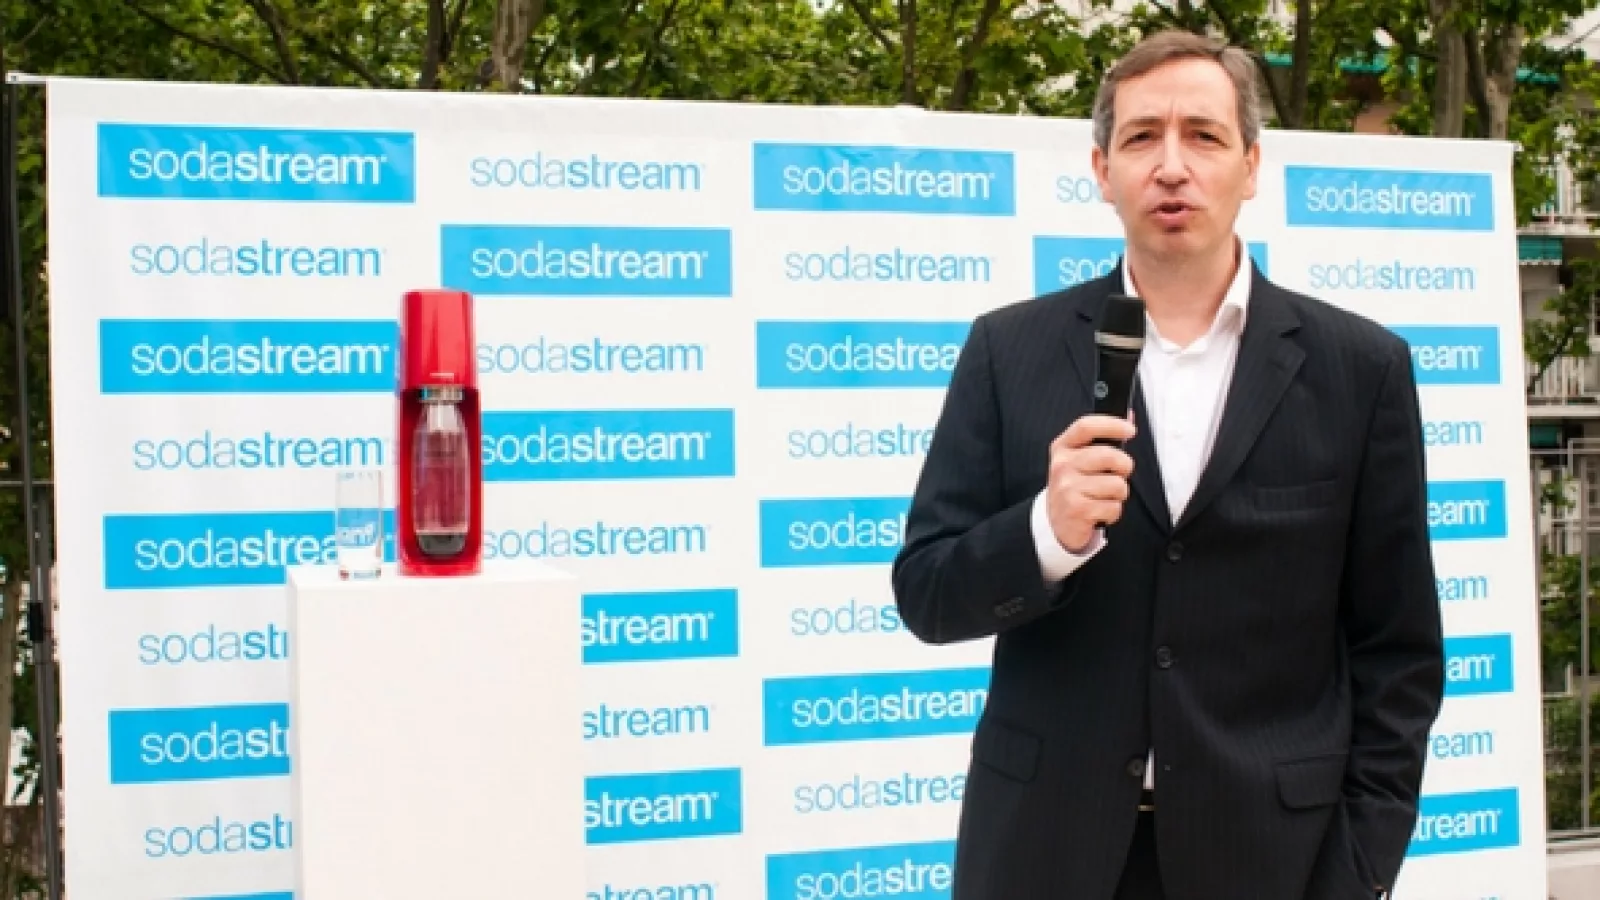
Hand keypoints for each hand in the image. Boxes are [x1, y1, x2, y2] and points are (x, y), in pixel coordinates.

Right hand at [1046, 414, 1135, 552]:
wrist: (1057, 522)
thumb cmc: (1076, 487)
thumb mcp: (1081, 459)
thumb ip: (1103, 438)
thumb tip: (1129, 416)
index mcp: (1063, 448)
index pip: (1086, 426)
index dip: (1111, 424)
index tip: (1130, 429)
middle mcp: (1062, 465)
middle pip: (1109, 456)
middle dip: (1124, 467)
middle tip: (1119, 474)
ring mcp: (1068, 487)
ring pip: (1117, 484)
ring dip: (1118, 494)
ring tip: (1104, 497)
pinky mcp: (1077, 510)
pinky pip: (1114, 507)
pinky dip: (1113, 512)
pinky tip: (1099, 512)